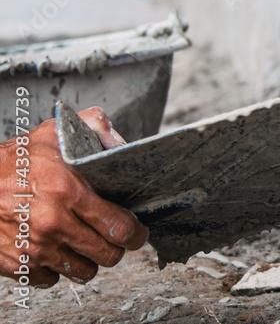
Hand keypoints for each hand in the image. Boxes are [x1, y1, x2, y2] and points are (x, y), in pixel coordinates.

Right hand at [0, 108, 147, 286]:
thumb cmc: (12, 160)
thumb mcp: (54, 133)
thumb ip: (94, 129)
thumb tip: (120, 143)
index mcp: (67, 191)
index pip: (119, 227)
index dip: (136, 234)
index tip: (138, 233)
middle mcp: (52, 223)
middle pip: (107, 255)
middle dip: (116, 247)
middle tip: (112, 238)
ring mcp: (34, 248)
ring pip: (83, 271)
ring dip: (88, 260)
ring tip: (84, 243)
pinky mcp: (17, 265)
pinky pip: (52, 279)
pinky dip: (57, 268)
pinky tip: (56, 248)